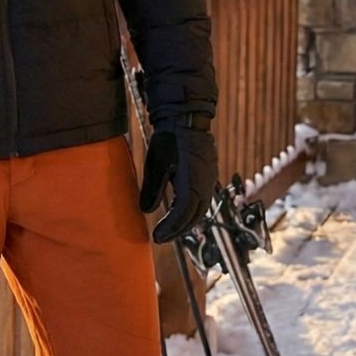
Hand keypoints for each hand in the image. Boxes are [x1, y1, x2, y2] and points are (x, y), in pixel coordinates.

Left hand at [139, 123, 217, 243]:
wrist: (187, 118)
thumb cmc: (170, 138)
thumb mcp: (156, 162)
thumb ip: (152, 188)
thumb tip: (146, 211)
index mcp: (193, 183)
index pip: (183, 214)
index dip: (171, 228)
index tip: (157, 238)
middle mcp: (205, 184)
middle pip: (194, 216)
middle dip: (179, 230)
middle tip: (162, 238)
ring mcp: (209, 180)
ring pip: (200, 209)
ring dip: (186, 222)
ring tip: (170, 230)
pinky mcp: (208, 175)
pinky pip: (202, 199)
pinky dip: (191, 210)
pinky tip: (179, 212)